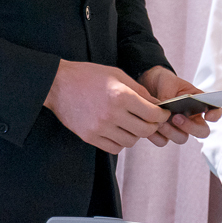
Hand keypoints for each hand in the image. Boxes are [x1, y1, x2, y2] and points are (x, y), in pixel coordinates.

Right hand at [44, 60, 166, 153]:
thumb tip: (156, 104)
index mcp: (120, 95)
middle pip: (144, 131)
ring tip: (131, 123)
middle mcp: (112, 114)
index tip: (163, 114)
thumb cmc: (88, 75)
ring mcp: (100, 128)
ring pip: (130, 141)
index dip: (162, 115)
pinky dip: (120, 142)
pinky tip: (118, 130)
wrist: (58, 84)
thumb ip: (138, 90)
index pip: (152, 114)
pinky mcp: (90, 137)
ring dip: (136, 134)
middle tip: (151, 121)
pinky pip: (114, 148)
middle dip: (152, 126)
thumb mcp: (116, 74)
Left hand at [138, 66, 221, 146]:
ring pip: (182, 138)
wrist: (147, 84)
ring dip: (171, 132)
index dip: (215, 115)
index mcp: (198, 103)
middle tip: (176, 118)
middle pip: (202, 132)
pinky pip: (163, 141)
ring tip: (160, 122)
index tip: (208, 116)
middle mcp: (191, 118)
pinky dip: (157, 136)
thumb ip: (169, 94)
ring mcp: (178, 127)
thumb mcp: (168, 82)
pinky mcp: (164, 133)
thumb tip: (165, 109)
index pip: (215, 111)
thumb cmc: (164, 81)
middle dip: (191, 128)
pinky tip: (151, 126)